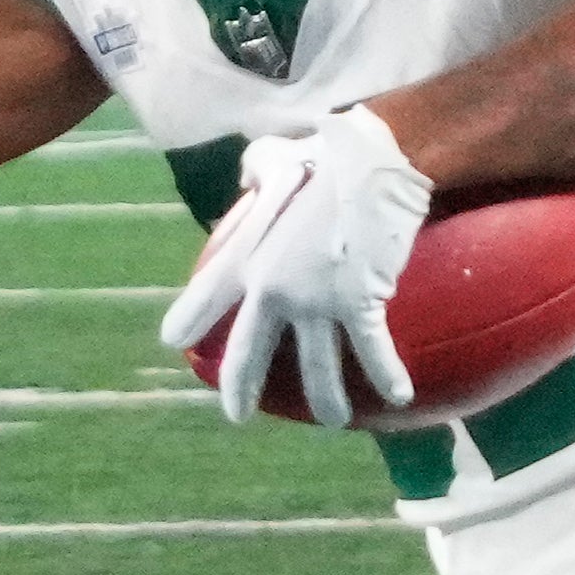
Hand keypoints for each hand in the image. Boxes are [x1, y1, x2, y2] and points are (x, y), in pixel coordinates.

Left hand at [159, 104, 434, 428]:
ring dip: (326, 402)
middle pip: (249, 353)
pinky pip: (373, 352)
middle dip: (240, 391)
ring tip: (333, 421)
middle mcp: (270, 287)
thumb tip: (251, 176)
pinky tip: (398, 396)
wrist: (372, 159)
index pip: (203, 299)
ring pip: (316, 369)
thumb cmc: (324, 153)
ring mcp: (314, 301)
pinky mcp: (358, 303)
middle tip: (237, 416)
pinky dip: (387, 376)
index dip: (187, 323)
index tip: (176, 343)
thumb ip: (254, 171)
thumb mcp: (272, 156)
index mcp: (244, 255)